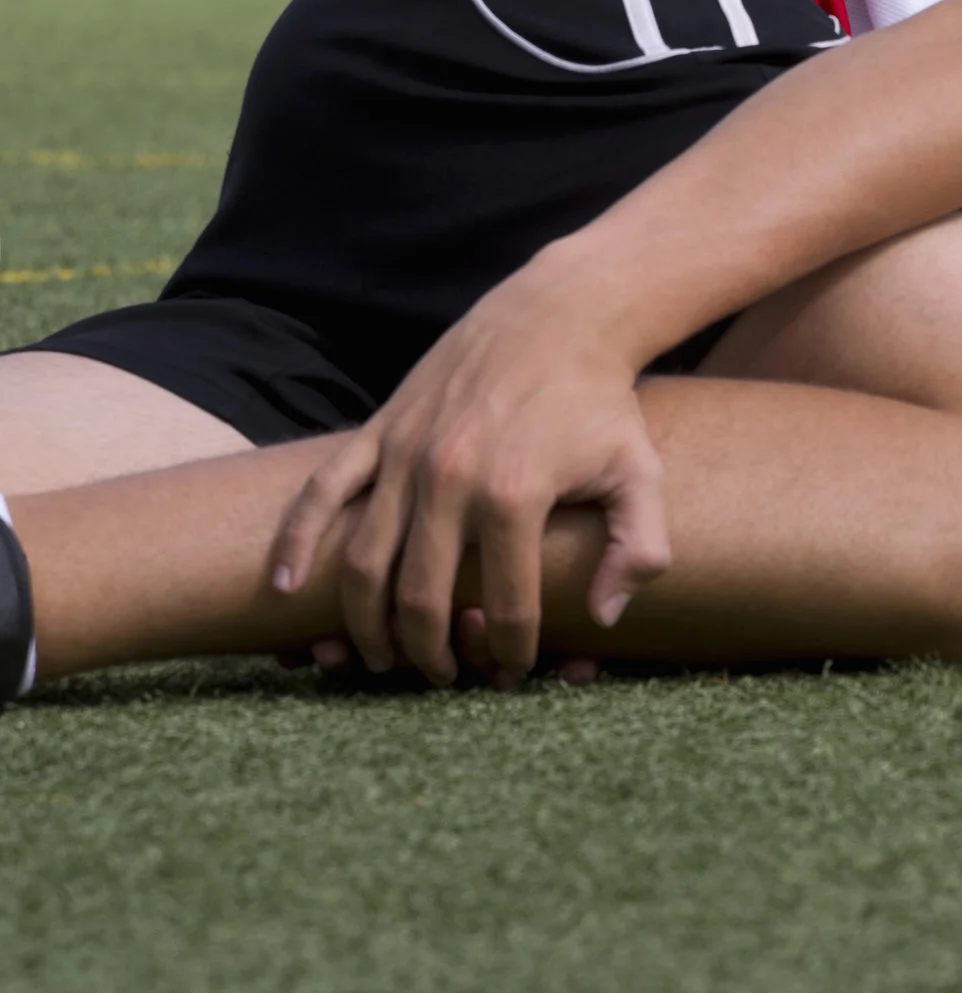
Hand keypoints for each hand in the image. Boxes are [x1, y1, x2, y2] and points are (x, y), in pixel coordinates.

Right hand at [267, 267, 670, 686]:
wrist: (559, 317)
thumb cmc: (602, 404)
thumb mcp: (643, 474)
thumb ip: (640, 550)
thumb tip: (603, 619)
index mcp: (515, 497)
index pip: (506, 606)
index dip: (510, 652)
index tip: (512, 671)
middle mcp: (450, 479)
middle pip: (421, 597)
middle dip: (430, 652)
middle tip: (443, 676)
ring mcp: (406, 454)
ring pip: (364, 562)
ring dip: (364, 622)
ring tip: (379, 658)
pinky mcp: (380, 430)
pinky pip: (321, 494)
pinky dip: (298, 544)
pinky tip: (286, 589)